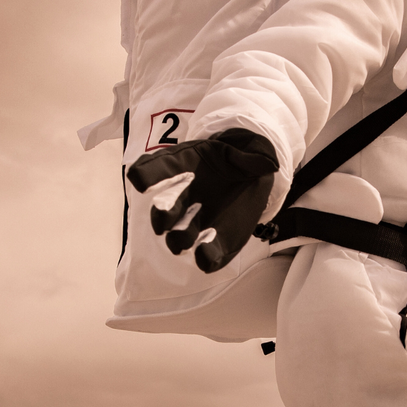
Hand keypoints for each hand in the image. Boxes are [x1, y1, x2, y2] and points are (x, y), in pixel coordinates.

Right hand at [126, 127, 279, 272]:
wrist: (250, 178)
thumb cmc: (238, 159)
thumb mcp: (248, 149)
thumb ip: (255, 154)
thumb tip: (268, 161)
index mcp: (184, 167)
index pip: (156, 167)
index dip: (146, 173)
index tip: (138, 179)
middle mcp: (183, 197)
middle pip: (164, 208)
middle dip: (162, 215)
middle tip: (161, 221)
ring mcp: (196, 222)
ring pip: (179, 236)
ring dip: (179, 239)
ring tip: (185, 241)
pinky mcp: (215, 241)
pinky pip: (206, 254)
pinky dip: (205, 256)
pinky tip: (206, 257)